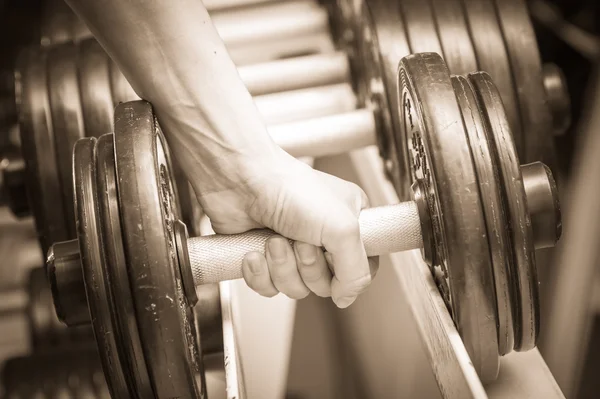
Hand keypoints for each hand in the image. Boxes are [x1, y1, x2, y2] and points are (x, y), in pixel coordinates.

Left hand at [194, 149, 378, 308]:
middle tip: (299, 240)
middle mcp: (322, 237)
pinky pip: (268, 288)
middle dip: (307, 267)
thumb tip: (346, 298)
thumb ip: (356, 271)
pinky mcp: (262, 257)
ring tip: (273, 239)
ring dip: (281, 267)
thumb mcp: (342, 229)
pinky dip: (259, 273)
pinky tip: (254, 251)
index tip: (333, 255)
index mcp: (348, 223)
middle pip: (325, 284)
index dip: (346, 272)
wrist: (240, 180)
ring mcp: (291, 248)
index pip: (362, 268)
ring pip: (295, 288)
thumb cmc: (290, 188)